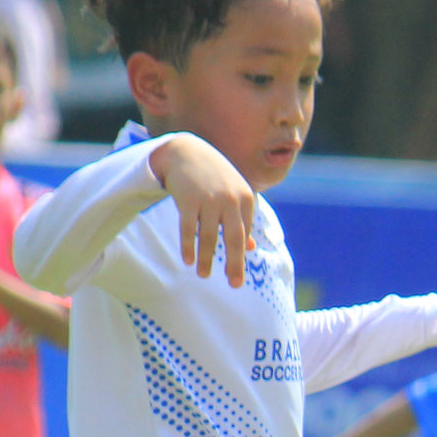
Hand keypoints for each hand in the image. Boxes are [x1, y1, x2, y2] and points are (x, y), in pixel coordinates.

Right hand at [150, 133, 257, 286]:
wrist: (186, 152)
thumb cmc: (214, 177)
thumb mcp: (233, 194)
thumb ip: (242, 219)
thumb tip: (251, 248)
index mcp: (245, 198)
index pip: (243, 233)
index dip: (238, 255)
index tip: (234, 274)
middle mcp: (230, 199)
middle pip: (234, 238)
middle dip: (234, 263)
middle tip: (234, 284)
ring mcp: (209, 199)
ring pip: (209, 236)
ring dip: (206, 258)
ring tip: (203, 275)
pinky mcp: (188, 199)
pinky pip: (189, 229)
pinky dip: (188, 246)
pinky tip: (187, 260)